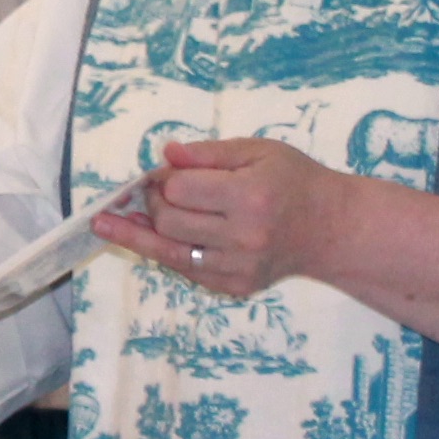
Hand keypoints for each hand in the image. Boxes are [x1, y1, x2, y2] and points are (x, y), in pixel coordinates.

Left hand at [91, 137, 347, 295]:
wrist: (331, 228)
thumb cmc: (293, 180)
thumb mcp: (257, 150)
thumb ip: (208, 153)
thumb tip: (165, 154)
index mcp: (249, 196)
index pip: (180, 191)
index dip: (162, 179)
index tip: (160, 172)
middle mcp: (243, 237)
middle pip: (169, 224)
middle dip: (152, 204)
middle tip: (152, 192)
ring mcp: (238, 268)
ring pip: (168, 254)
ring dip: (142, 234)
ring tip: (108, 221)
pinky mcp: (235, 288)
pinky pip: (186, 270)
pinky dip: (166, 251)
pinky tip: (150, 237)